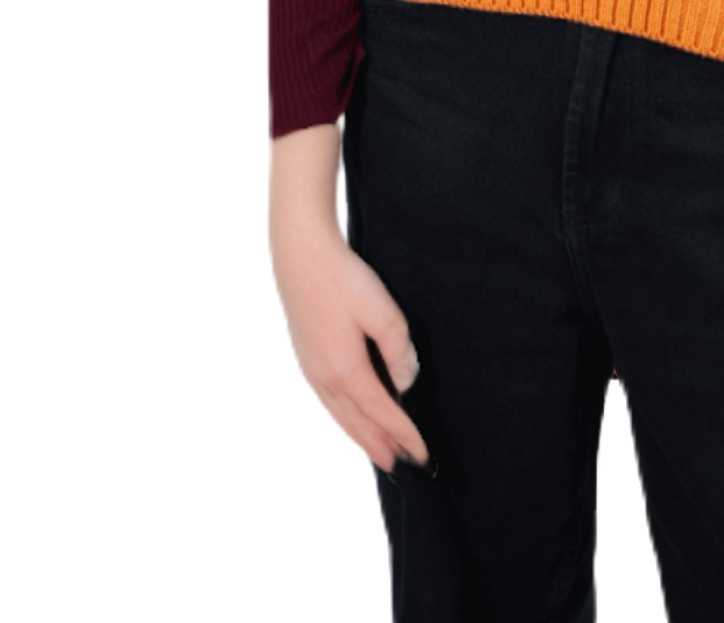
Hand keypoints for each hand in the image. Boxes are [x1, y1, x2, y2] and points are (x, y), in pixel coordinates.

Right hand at [270, 226, 430, 476]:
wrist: (300, 256)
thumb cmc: (342, 278)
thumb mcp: (382, 309)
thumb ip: (399, 349)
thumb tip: (405, 382)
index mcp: (347, 370)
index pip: (384, 414)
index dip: (405, 435)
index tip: (423, 454)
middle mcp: (326, 379)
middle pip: (360, 425)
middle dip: (383, 447)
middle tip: (404, 466)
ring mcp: (312, 372)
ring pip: (341, 418)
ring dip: (362, 439)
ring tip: (380, 454)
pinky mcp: (305, 360)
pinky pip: (329, 405)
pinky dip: (345, 421)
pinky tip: (351, 419)